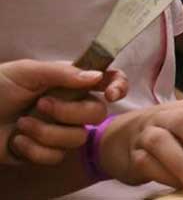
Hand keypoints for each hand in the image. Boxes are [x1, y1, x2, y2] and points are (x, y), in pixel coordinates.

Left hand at [0, 60, 127, 165]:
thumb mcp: (27, 72)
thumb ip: (64, 73)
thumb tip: (97, 76)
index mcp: (70, 82)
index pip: (107, 80)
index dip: (118, 86)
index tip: (111, 94)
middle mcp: (70, 106)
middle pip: (97, 114)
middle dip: (70, 112)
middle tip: (42, 105)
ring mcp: (59, 130)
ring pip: (77, 138)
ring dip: (46, 132)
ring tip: (22, 124)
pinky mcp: (44, 152)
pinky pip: (56, 156)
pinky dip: (34, 149)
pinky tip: (17, 141)